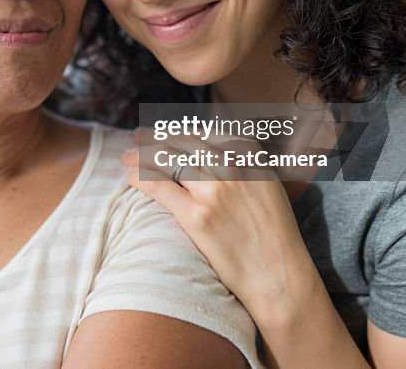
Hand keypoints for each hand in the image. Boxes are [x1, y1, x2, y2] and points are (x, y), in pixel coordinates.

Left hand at [122, 131, 318, 325]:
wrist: (278, 275)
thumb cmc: (272, 233)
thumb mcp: (265, 183)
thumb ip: (241, 161)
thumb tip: (212, 146)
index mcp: (249, 154)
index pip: (202, 131)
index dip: (176, 130)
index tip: (161, 131)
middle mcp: (232, 165)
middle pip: (181, 141)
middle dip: (154, 136)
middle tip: (137, 136)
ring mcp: (213, 189)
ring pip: (166, 159)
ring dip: (141, 154)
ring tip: (127, 156)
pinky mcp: (196, 215)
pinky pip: (159, 186)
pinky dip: (140, 177)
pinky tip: (129, 175)